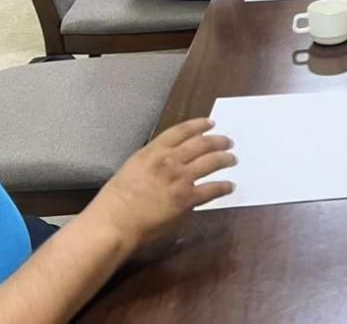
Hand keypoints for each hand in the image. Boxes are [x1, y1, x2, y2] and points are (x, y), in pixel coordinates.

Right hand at [82, 118, 234, 247]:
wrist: (114, 222)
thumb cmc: (115, 200)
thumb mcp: (132, 168)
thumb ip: (152, 161)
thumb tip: (169, 160)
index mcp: (153, 151)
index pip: (182, 131)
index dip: (199, 124)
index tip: (210, 123)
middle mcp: (170, 160)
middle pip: (202, 143)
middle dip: (218, 140)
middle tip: (228, 141)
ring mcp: (180, 178)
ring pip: (211, 161)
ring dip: (225, 159)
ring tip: (232, 159)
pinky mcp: (187, 198)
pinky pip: (212, 189)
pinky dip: (223, 187)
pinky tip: (229, 186)